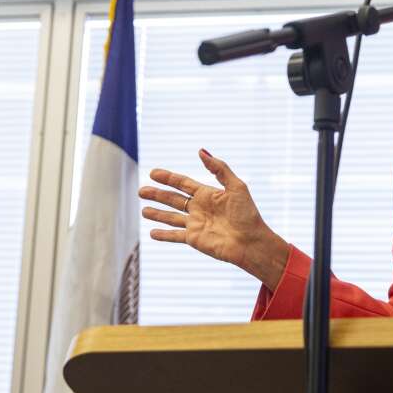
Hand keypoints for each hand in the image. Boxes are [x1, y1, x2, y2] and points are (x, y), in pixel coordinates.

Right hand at [139, 149, 286, 282]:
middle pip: (173, 199)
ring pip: (171, 217)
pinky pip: (175, 236)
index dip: (168, 178)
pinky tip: (152, 233)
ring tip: (143, 211)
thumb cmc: (247, 213)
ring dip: (157, 214)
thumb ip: (219, 169)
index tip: (153, 173)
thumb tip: (201, 151)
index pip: (183, 183)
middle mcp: (200, 208)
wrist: (251, 241)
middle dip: (157, 194)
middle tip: (141, 190)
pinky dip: (164, 235)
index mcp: (208, 194)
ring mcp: (196, 224)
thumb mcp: (236, 186)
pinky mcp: (194, 239)